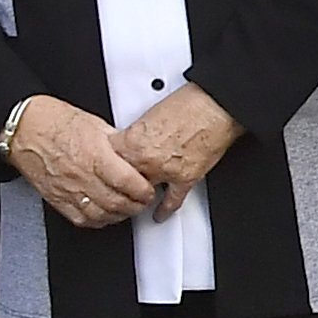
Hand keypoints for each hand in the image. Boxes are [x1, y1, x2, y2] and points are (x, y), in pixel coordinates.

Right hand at [7, 95, 160, 231]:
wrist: (24, 129)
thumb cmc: (56, 122)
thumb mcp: (96, 125)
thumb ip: (117, 144)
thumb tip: (134, 153)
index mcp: (95, 156)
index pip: (128, 182)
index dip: (144, 191)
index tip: (149, 190)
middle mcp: (82, 176)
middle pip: (117, 203)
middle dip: (136, 206)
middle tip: (143, 202)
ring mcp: (68, 190)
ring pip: (101, 215)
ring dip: (119, 215)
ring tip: (127, 208)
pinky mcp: (56, 199)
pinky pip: (80, 219)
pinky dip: (97, 221)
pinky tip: (105, 214)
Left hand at [116, 86, 241, 203]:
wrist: (215, 106)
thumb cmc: (187, 104)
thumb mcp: (148, 114)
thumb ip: (136, 134)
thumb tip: (132, 142)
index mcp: (132, 141)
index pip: (106, 160)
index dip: (104, 163)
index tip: (103, 167)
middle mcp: (145, 159)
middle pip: (121, 180)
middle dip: (119, 183)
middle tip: (115, 185)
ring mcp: (165, 171)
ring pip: (142, 193)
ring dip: (138, 196)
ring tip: (135, 197)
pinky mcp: (185, 178)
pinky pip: (171, 200)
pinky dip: (164, 209)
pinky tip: (159, 214)